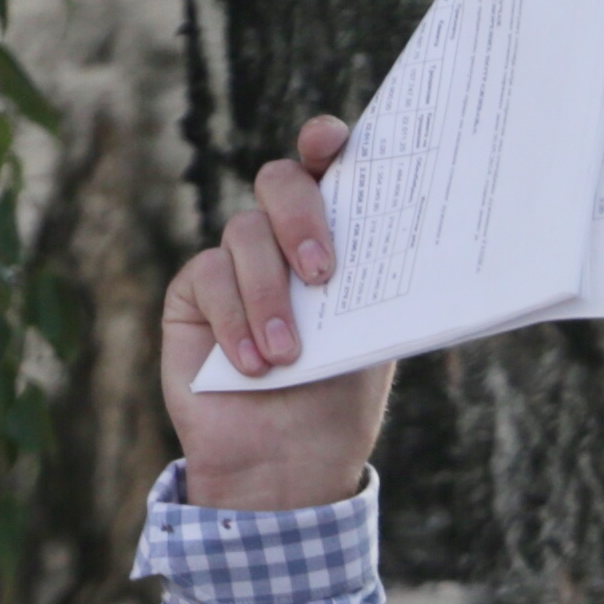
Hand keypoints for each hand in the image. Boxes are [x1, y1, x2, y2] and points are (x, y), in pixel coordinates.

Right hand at [163, 114, 395, 514]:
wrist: (287, 463)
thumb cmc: (337, 398)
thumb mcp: (370, 336)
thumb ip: (373, 280)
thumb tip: (409, 233)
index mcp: (335, 236)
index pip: (328, 169)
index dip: (325, 142)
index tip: (329, 141)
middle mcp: (281, 238)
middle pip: (279, 181)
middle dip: (300, 217)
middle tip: (322, 274)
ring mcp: (235, 260)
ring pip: (244, 233)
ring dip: (270, 295)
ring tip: (288, 356)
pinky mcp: (194, 292)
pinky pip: (210, 277)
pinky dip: (236, 321)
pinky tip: (253, 365)